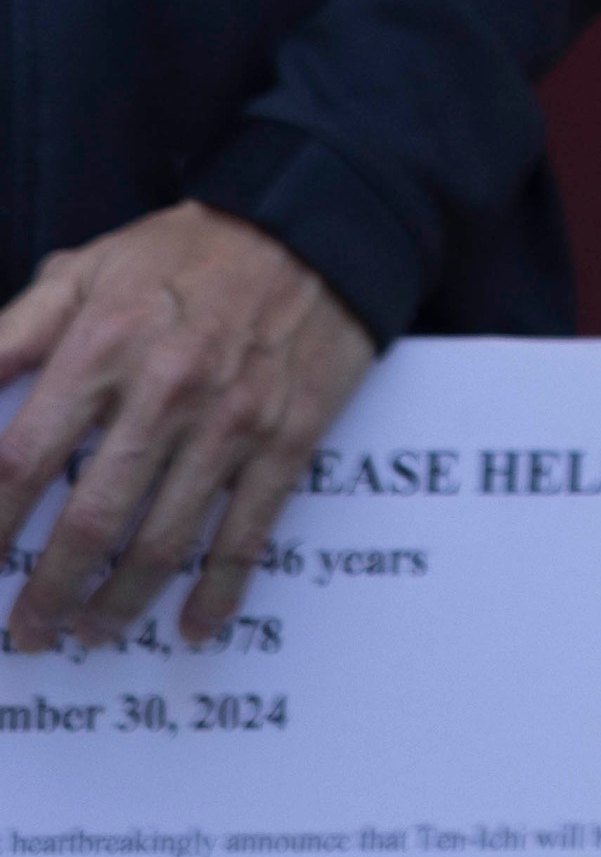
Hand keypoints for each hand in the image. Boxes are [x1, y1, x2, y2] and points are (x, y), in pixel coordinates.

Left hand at [0, 205, 375, 651]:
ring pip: (163, 542)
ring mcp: (231, 419)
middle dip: (48, 592)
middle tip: (28, 632)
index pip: (21, 461)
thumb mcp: (84, 270)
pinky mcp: (287, 436)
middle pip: (89, 521)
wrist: (314, 223)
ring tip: (89, 632)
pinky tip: (191, 626)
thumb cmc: (183, 253)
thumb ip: (12, 334)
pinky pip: (247, 532)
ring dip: (117, 603)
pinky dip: (217, 591)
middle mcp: (165, 389)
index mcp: (104, 346)